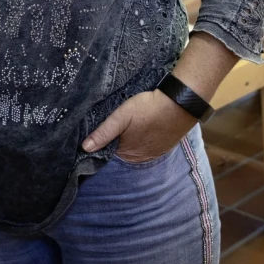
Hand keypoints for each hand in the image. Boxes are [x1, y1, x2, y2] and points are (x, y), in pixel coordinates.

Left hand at [81, 90, 195, 163]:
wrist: (179, 104)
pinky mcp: (164, 147)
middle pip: (122, 152)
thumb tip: (84, 148)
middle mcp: (140, 159)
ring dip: (131, 141)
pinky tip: (143, 129)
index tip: (99, 133)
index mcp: (127, 154)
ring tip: (130, 126)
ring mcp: (154, 153)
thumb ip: (103, 133)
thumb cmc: (147, 109)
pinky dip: (144, 140)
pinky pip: (149, 147)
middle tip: (116, 126)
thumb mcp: (121, 117)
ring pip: (136, 149)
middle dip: (117, 142)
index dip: (103, 143)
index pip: (108, 152)